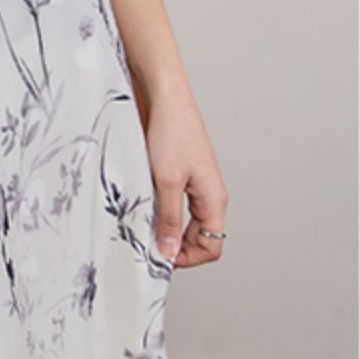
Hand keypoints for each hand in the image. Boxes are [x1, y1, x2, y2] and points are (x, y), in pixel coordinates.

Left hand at [145, 90, 227, 271]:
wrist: (166, 99)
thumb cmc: (171, 133)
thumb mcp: (165, 182)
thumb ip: (169, 219)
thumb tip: (169, 252)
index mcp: (214, 199)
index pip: (212, 246)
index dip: (188, 258)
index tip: (161, 257)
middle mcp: (210, 195)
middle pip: (201, 238)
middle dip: (177, 247)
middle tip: (148, 247)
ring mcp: (198, 186)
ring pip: (189, 223)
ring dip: (169, 231)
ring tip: (145, 228)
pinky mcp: (184, 176)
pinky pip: (178, 206)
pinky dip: (164, 214)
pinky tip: (145, 210)